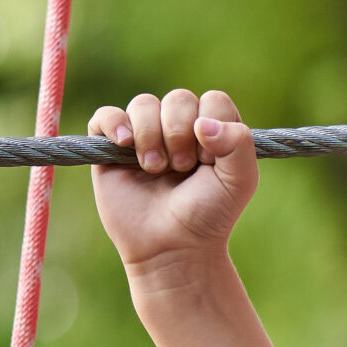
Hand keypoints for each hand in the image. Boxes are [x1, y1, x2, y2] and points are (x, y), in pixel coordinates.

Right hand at [88, 88, 258, 281]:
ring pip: (143, 104)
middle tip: (181, 169)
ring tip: (155, 169)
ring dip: (151, 135)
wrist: (172, 247)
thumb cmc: (209, 214)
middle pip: (178, 99)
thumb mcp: (240, 181)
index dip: (212, 127)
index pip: (214, 101)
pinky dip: (114, 124)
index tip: (209, 161)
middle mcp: (179, 127)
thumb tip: (202, 122)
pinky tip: (124, 144)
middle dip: (180, 134)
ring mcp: (145, 135)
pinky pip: (105, 116)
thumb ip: (239, 143)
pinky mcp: (112, 148)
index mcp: (214, 130)